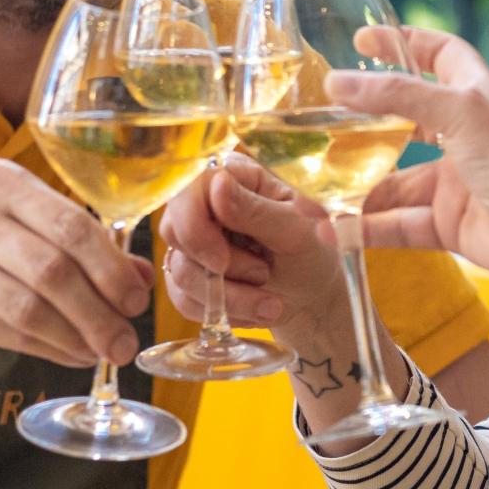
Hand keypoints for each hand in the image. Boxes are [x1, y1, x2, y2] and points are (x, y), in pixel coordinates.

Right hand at [0, 159, 152, 365]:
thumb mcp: (24, 209)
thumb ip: (82, 238)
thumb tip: (141, 277)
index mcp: (3, 184)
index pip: (71, 227)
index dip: (111, 269)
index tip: (136, 298)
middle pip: (52, 272)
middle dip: (99, 312)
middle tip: (126, 340)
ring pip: (27, 310)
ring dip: (75, 337)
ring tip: (104, 351)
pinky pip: (6, 334)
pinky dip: (48, 349)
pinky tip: (73, 353)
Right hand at [158, 155, 348, 339]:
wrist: (314, 301)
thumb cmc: (313, 255)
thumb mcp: (297, 232)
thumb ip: (256, 211)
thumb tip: (217, 185)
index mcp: (235, 177)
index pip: (188, 187)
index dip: (194, 225)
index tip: (222, 261)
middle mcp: (207, 204)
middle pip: (175, 229)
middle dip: (217, 268)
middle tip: (262, 276)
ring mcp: (195, 240)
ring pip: (180, 271)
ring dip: (230, 296)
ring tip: (271, 299)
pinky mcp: (190, 274)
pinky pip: (183, 298)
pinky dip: (223, 311)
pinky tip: (254, 309)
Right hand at [326, 27, 488, 289]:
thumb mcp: (457, 111)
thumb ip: (397, 96)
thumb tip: (338, 83)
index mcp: (473, 96)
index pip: (440, 55)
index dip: (405, 43)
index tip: (363, 41)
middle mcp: (463, 136)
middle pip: (405, 121)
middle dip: (362, 124)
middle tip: (318, 123)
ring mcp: (454, 182)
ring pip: (392, 181)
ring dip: (352, 188)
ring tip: (305, 194)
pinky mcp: (448, 223)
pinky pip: (397, 224)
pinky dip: (365, 228)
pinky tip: (330, 230)